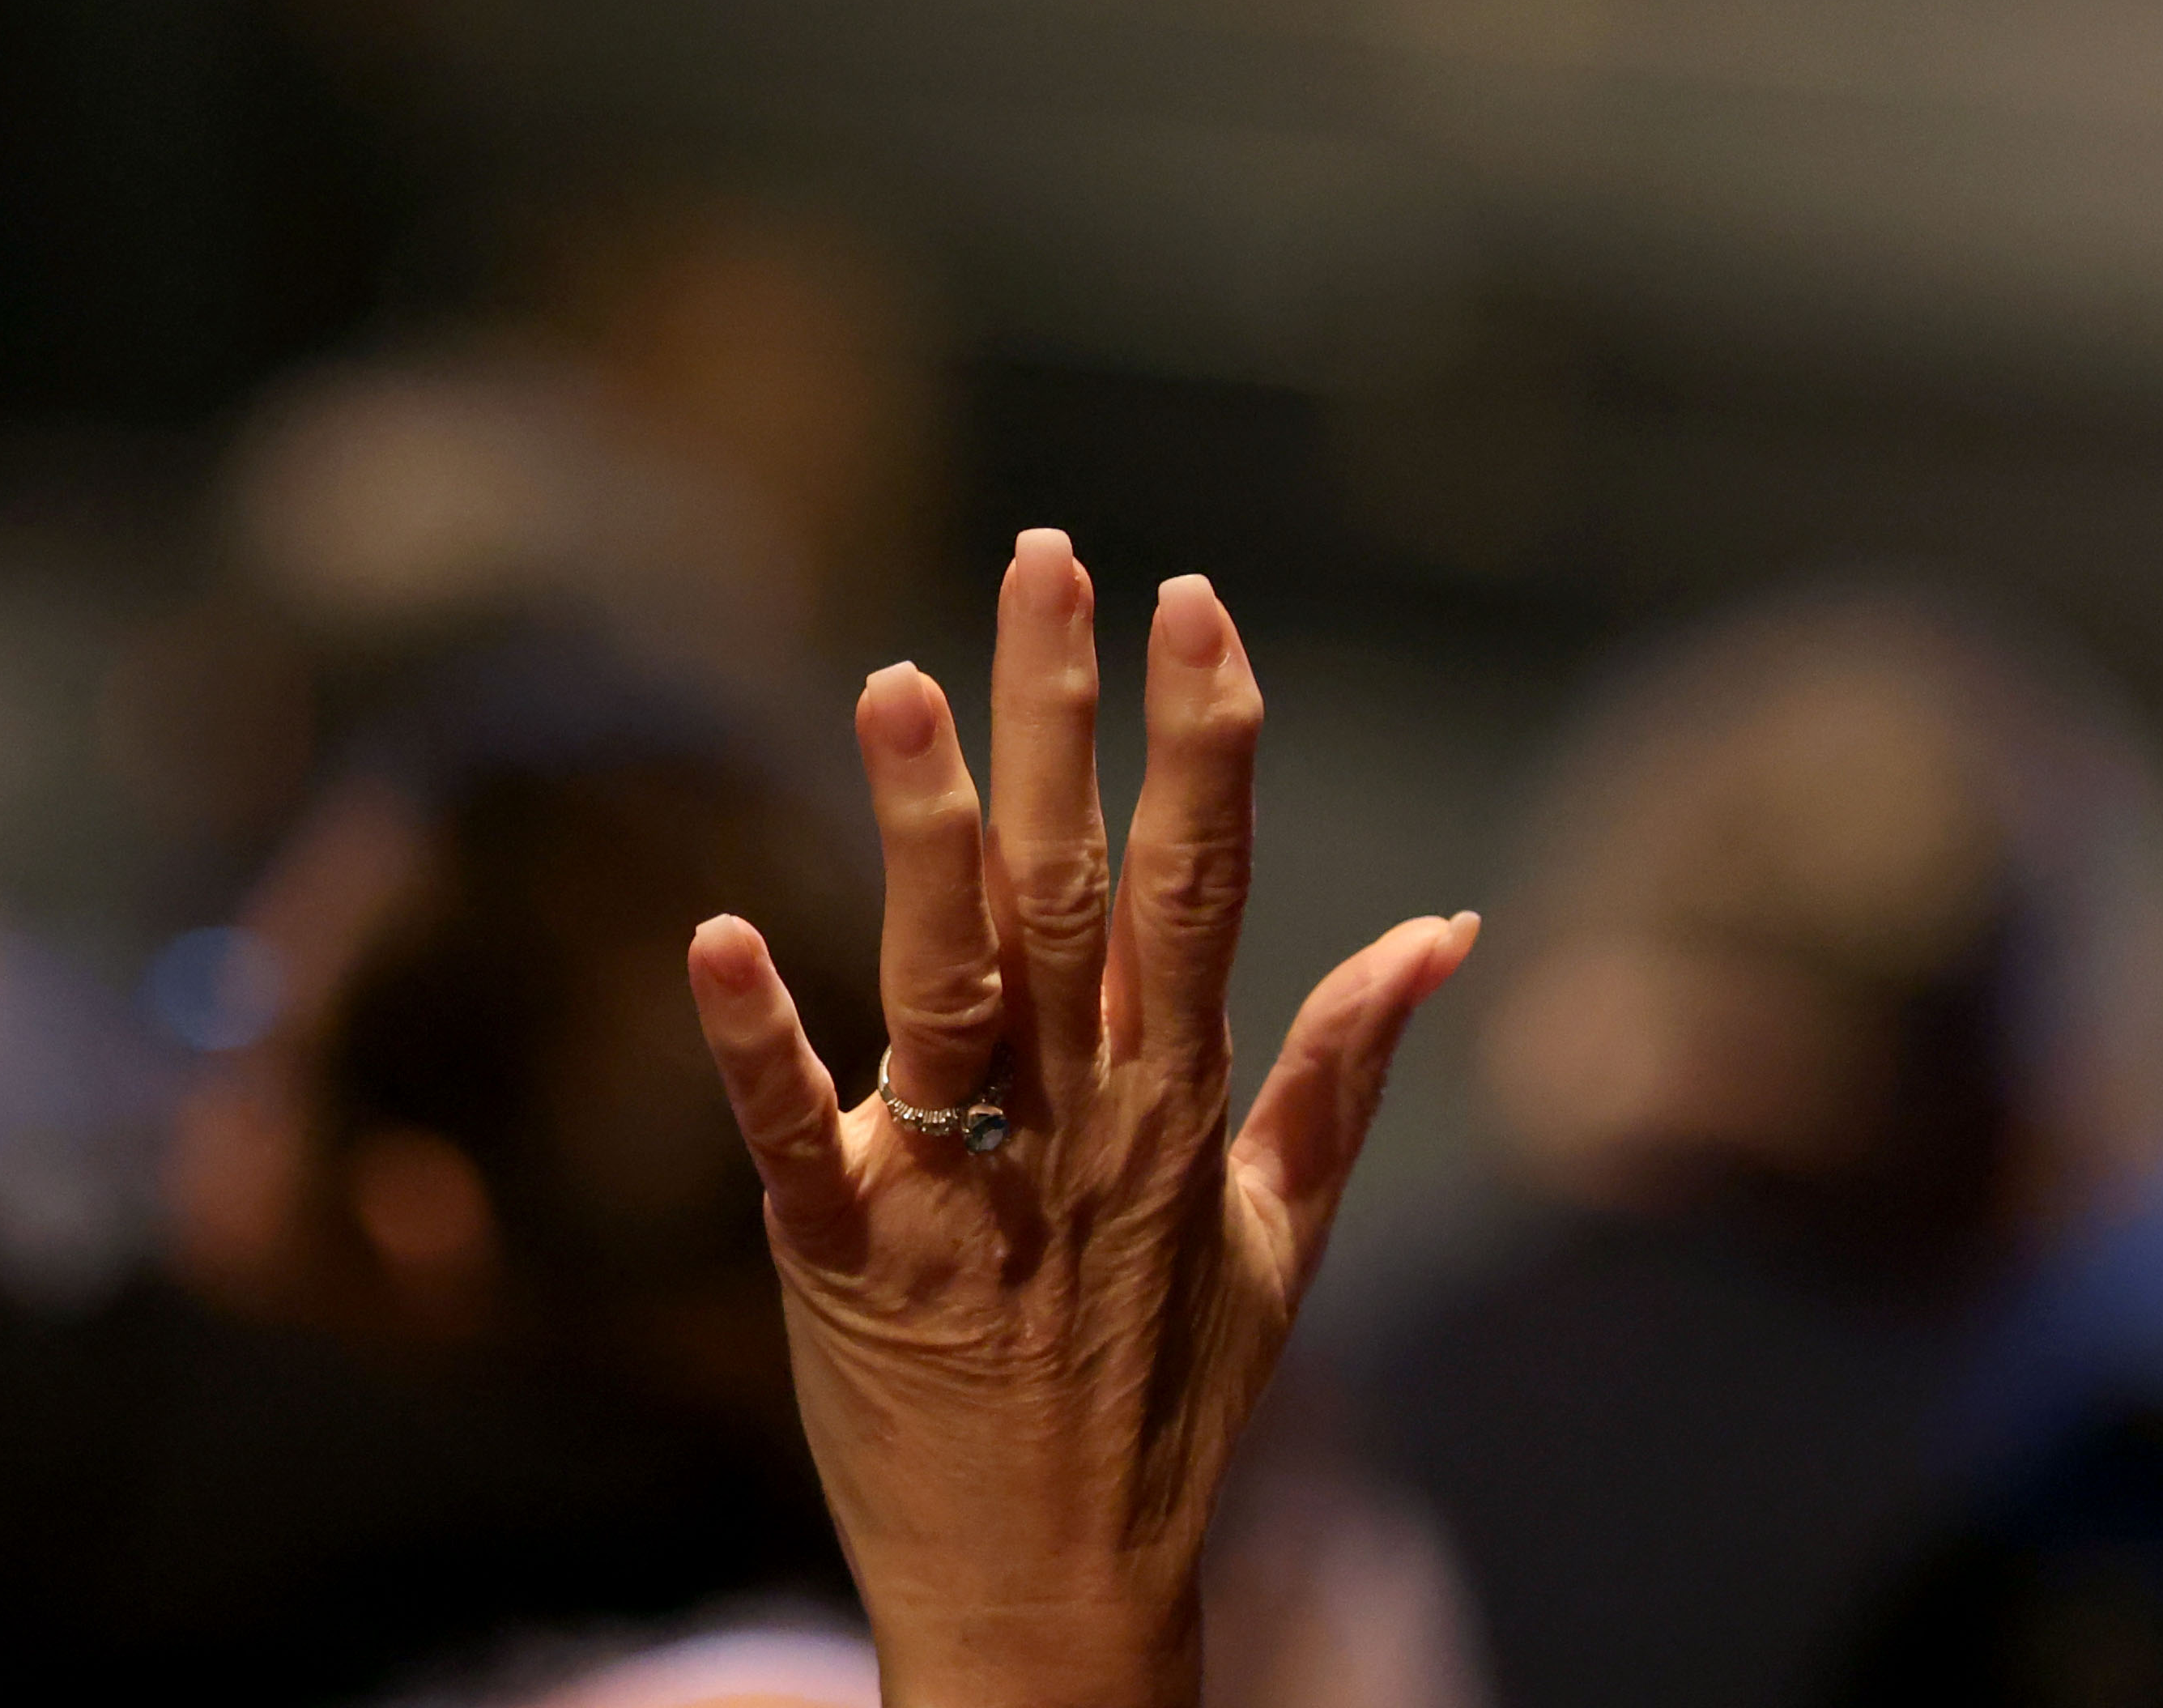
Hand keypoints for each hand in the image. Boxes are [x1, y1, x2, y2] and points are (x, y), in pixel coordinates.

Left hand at [686, 531, 1475, 1707]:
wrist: (1059, 1602)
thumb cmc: (1163, 1406)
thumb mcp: (1282, 1239)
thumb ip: (1346, 1071)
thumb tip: (1448, 933)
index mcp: (1178, 1103)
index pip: (1201, 882)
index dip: (1202, 736)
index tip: (1191, 597)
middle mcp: (1079, 1124)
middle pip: (1068, 888)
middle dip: (1060, 718)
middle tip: (1044, 560)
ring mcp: (960, 1190)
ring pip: (946, 982)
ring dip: (921, 832)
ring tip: (900, 681)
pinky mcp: (840, 1258)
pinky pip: (792, 1135)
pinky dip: (756, 1039)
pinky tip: (715, 934)